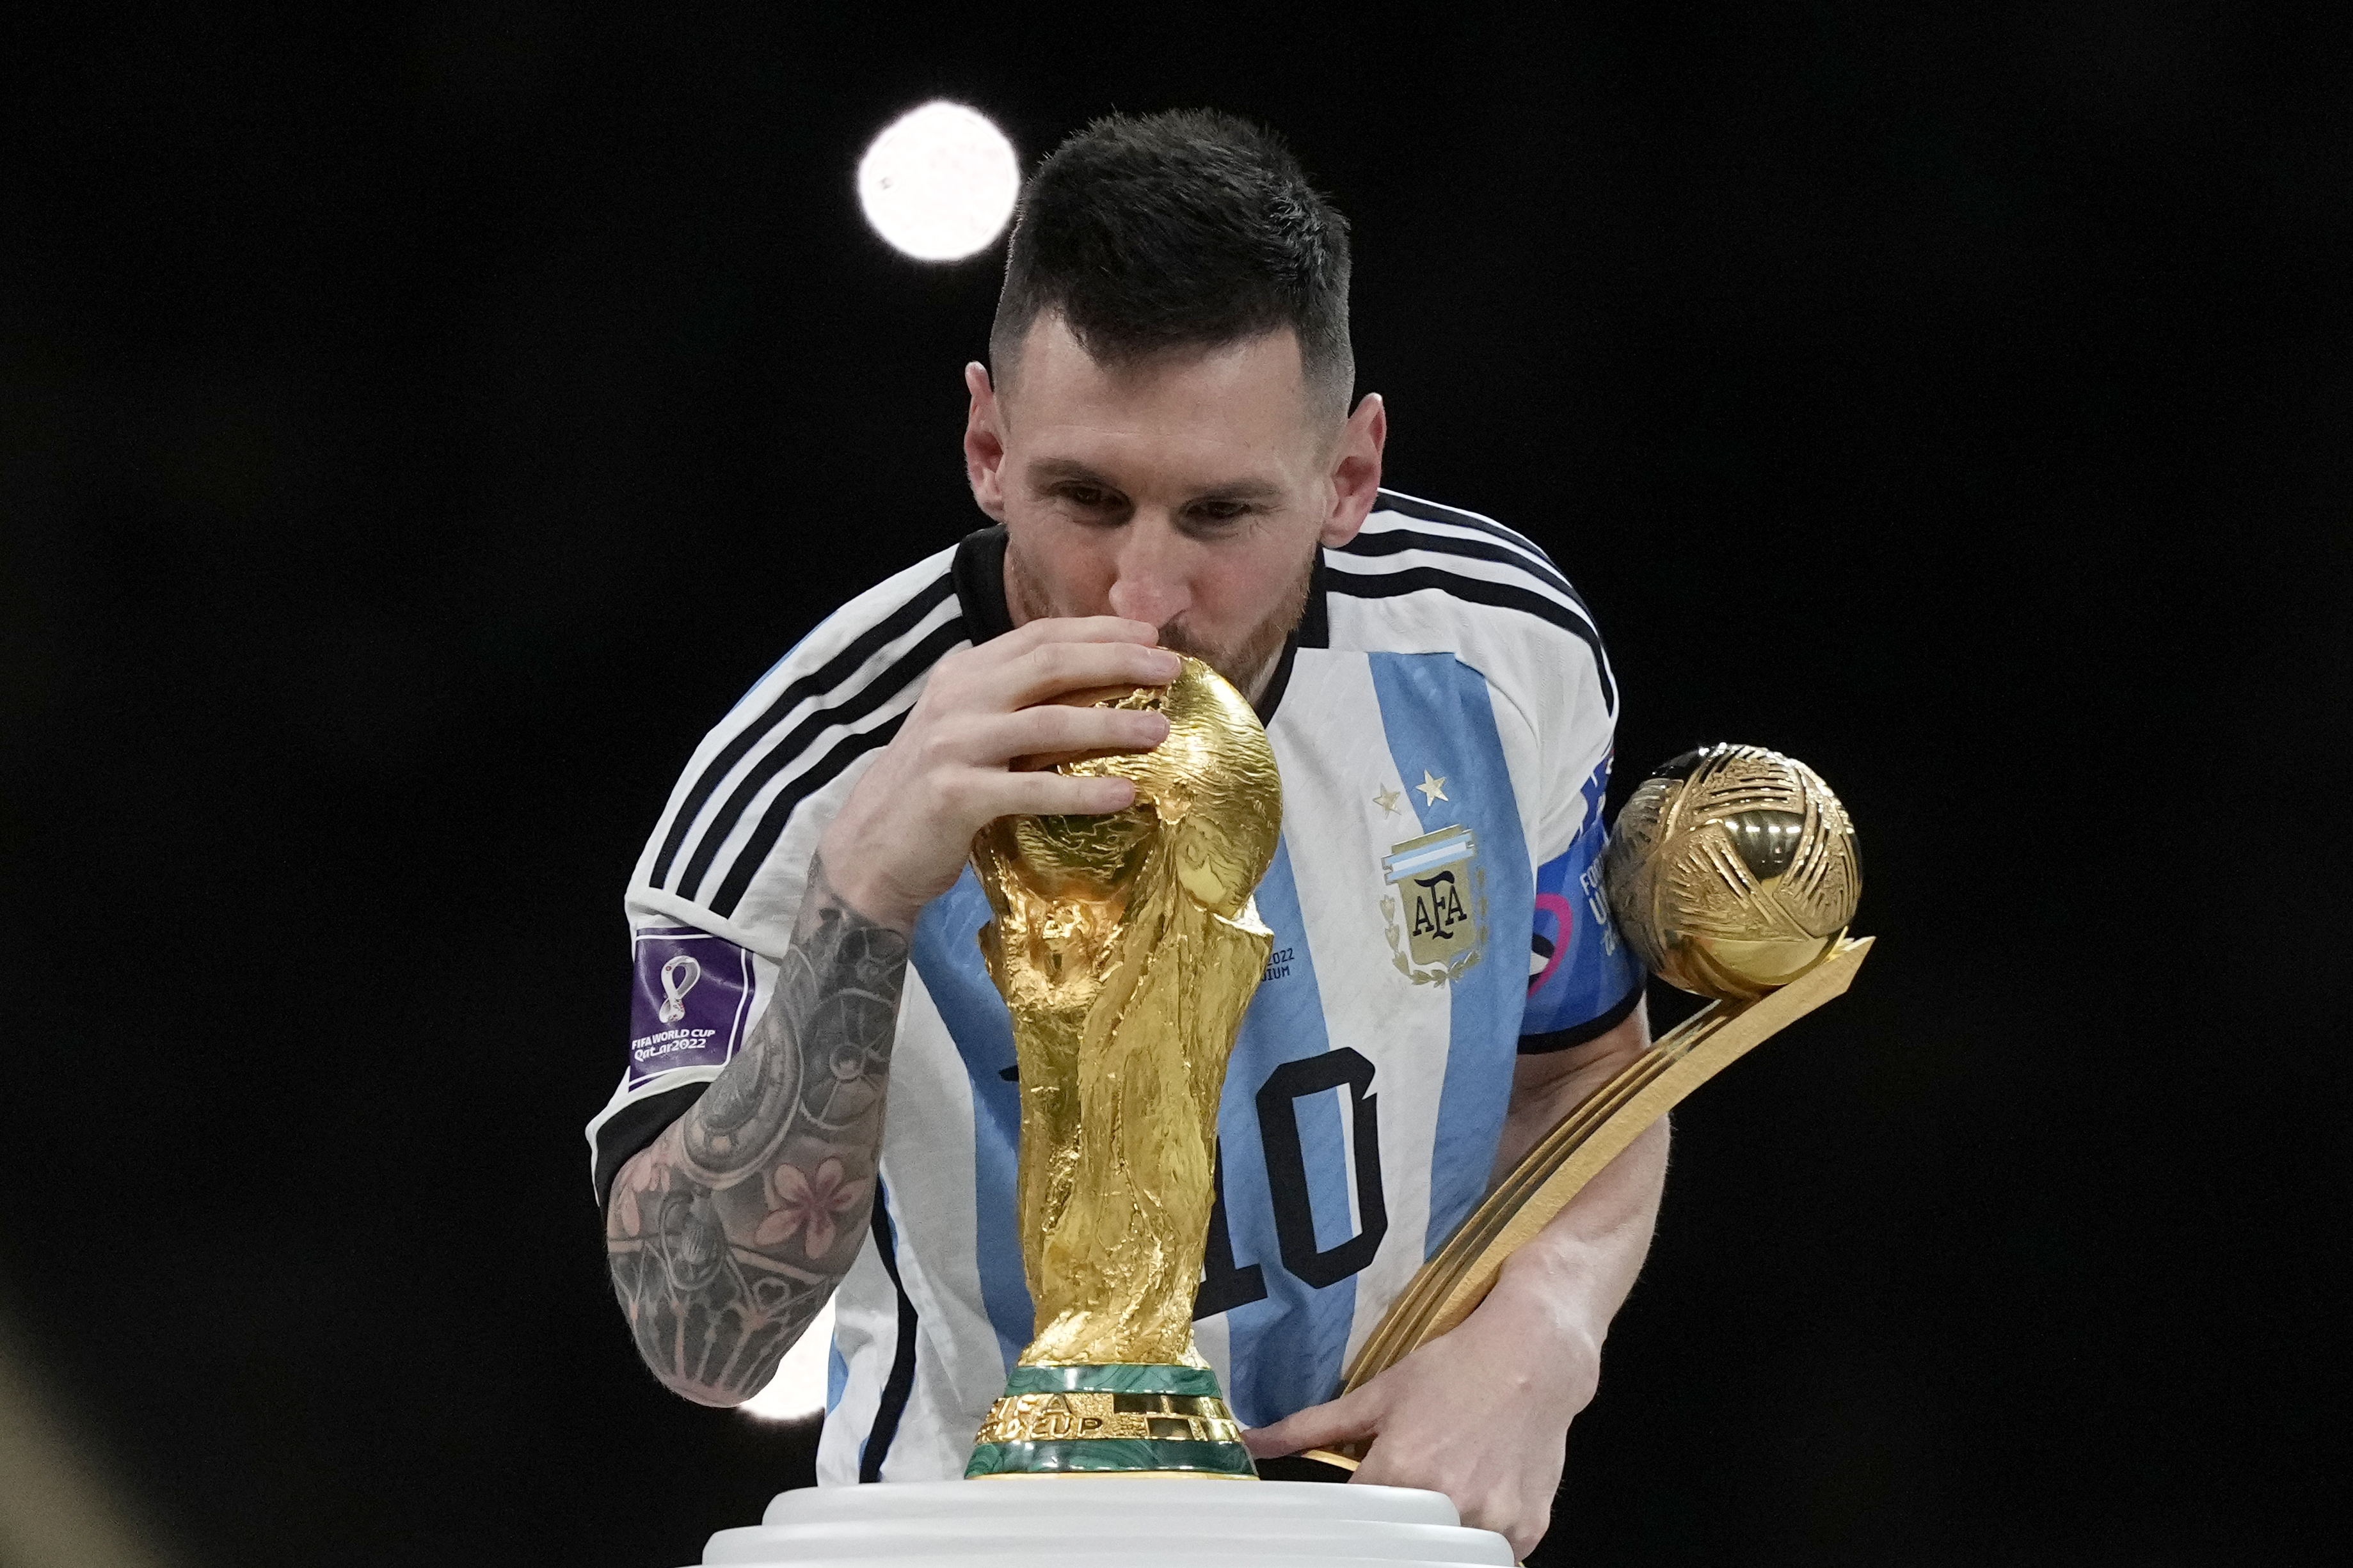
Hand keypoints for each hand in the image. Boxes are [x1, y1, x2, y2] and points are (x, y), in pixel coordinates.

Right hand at [817, 616, 1177, 930]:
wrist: (867, 851)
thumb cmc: (932, 790)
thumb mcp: (968, 730)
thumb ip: (1016, 704)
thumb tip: (1099, 688)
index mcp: (963, 674)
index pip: (1039, 636)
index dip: (1098, 632)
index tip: (1150, 637)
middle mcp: (958, 699)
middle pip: (1049, 665)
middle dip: (1117, 662)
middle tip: (1172, 670)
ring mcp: (954, 745)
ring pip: (1047, 724)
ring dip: (1110, 724)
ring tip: (1161, 731)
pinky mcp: (955, 796)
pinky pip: (1031, 790)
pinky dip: (1081, 791)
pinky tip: (1124, 795)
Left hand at [1243, 1279, 1599, 1557]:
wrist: (1534, 1357)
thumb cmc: (1453, 1370)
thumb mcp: (1378, 1394)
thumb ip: (1311, 1428)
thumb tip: (1253, 1442)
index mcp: (1402, 1472)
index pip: (1354, 1529)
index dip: (1345, 1527)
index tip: (1346, 1523)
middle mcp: (1450, 1504)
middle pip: (1402, 1546)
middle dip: (1393, 1531)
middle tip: (1398, 1506)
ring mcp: (1495, 1522)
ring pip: (1450, 1554)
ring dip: (1439, 1536)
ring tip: (1443, 1492)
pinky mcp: (1529, 1530)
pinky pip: (1494, 1554)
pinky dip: (1480, 1537)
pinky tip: (1479, 1496)